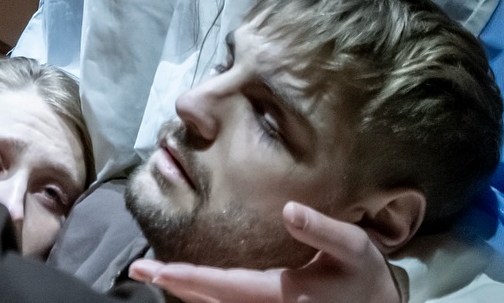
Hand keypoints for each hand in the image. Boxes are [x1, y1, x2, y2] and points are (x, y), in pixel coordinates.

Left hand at [128, 202, 402, 302]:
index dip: (189, 277)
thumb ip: (323, 229)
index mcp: (285, 294)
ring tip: (153, 272)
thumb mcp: (354, 249)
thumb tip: (289, 209)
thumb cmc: (366, 279)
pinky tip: (187, 283)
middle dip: (173, 284)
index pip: (226, 285)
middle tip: (137, 268)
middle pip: (210, 300)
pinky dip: (203, 294)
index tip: (158, 269)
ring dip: (183, 290)